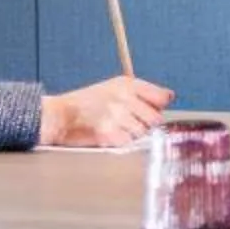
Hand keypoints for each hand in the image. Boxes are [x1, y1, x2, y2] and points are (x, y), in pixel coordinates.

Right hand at [40, 74, 173, 147]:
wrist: (60, 116)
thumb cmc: (87, 104)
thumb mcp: (114, 89)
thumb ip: (142, 93)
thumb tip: (169, 97)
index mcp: (126, 84)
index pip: (161, 97)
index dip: (158, 107)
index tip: (152, 110)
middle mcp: (123, 97)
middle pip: (155, 119)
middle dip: (146, 125)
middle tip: (129, 123)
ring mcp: (116, 116)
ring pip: (143, 133)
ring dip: (133, 136)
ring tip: (117, 129)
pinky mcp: (110, 134)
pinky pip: (129, 144)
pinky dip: (122, 144)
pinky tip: (110, 136)